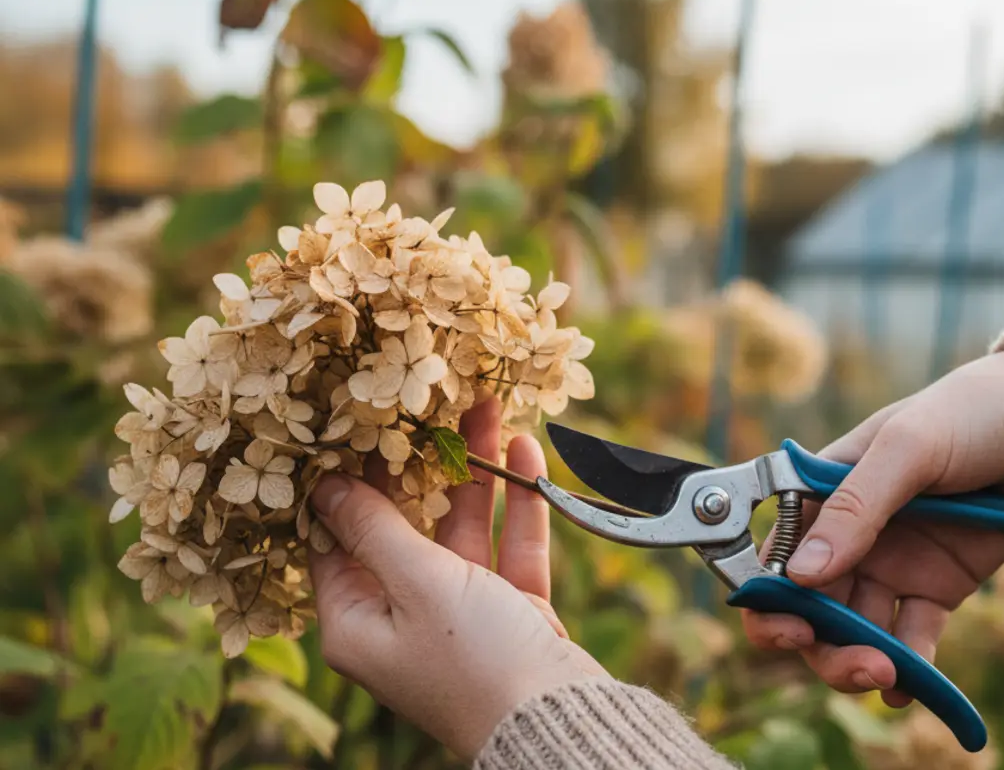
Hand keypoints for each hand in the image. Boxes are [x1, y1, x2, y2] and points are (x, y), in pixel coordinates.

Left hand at [309, 398, 606, 759]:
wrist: (559, 721)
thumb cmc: (472, 659)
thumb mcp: (416, 583)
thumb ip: (375, 526)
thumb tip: (323, 484)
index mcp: (359, 620)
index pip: (338, 536)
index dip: (348, 479)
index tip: (358, 423)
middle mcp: (403, 615)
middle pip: (406, 523)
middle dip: (422, 462)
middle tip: (430, 402)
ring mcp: (460, 612)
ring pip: (461, 526)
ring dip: (476, 470)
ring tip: (486, 406)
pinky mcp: (511, 610)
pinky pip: (507, 544)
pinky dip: (516, 502)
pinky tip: (525, 451)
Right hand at [742, 349, 1003, 705]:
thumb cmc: (970, 414)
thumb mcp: (908, 447)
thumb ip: (856, 507)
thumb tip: (800, 575)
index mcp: (823, 491)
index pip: (775, 553)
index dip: (768, 597)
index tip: (790, 628)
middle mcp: (849, 533)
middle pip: (810, 605)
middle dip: (821, 643)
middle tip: (856, 665)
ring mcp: (892, 563)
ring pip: (855, 629)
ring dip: (860, 658)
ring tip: (887, 674)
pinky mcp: (936, 587)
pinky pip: (910, 637)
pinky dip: (908, 668)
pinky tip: (910, 688)